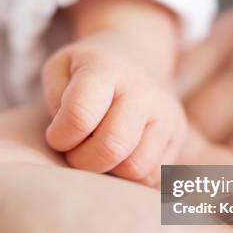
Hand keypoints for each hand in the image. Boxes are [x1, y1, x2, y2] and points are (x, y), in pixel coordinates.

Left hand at [42, 26, 185, 184]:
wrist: (137, 55)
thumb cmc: (87, 71)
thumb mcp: (58, 68)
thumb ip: (54, 98)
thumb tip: (72, 134)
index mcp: (107, 69)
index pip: (79, 116)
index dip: (59, 137)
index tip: (55, 135)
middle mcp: (143, 90)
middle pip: (111, 147)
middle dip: (82, 161)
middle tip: (74, 152)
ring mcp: (166, 113)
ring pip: (135, 168)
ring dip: (108, 171)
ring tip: (97, 152)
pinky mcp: (178, 134)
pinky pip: (152, 176)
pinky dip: (129, 177)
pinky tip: (118, 157)